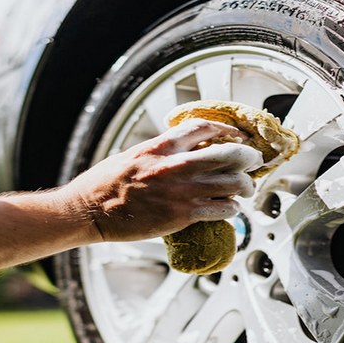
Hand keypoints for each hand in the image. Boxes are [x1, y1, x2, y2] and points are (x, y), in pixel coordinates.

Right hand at [59, 119, 262, 241]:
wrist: (89, 210)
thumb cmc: (106, 183)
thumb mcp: (135, 154)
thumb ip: (164, 150)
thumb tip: (189, 149)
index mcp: (161, 146)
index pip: (204, 128)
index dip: (227, 129)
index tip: (238, 135)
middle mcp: (174, 165)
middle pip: (229, 153)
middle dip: (249, 157)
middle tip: (254, 161)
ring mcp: (180, 191)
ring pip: (232, 183)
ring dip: (245, 186)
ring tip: (246, 189)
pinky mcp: (182, 215)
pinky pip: (221, 209)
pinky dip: (232, 208)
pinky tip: (231, 208)